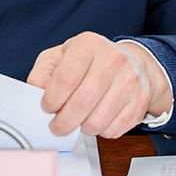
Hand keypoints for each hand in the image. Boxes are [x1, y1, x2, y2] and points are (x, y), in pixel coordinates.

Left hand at [26, 32, 172, 138]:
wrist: (133, 62)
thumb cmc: (91, 61)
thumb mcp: (61, 56)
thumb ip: (43, 73)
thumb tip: (36, 93)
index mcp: (88, 44)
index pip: (65, 78)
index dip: (51, 100)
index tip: (47, 108)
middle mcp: (112, 59)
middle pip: (81, 103)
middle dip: (63, 122)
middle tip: (57, 126)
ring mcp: (129, 80)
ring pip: (97, 122)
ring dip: (82, 128)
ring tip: (78, 120)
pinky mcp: (139, 101)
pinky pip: (113, 129)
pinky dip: (100, 131)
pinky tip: (97, 118)